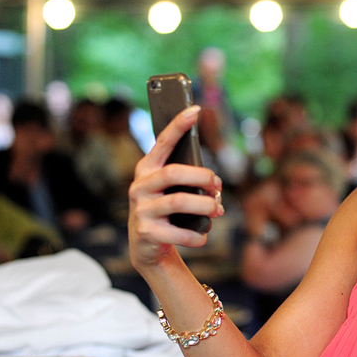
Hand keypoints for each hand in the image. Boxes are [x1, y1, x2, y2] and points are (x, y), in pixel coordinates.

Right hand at [128, 105, 223, 268]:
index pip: (162, 143)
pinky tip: (204, 236)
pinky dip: (197, 235)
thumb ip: (189, 181)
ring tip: (217, 211)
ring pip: (179, 201)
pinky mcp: (146, 233)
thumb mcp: (172, 191)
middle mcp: (139, 187)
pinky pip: (179, 232)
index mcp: (147, 170)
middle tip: (217, 185)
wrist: (147, 247)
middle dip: (202, 177)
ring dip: (205, 206)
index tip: (195, 109)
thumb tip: (215, 187)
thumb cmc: (167, 211)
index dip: (178, 126)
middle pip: (174, 172)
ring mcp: (141, 210)